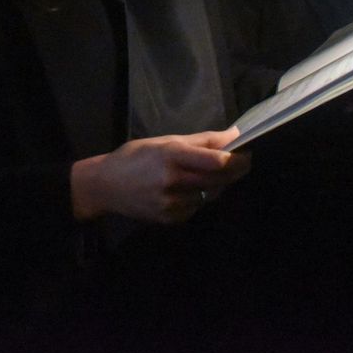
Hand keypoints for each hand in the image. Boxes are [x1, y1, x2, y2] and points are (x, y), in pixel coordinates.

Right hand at [70, 128, 249, 223]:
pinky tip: (185, 190)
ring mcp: (171, 203)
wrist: (105, 185)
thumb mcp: (166, 141)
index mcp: (172, 155)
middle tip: (242, 162)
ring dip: (215, 185)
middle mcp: (173, 180)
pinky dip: (198, 198)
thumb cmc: (136, 156)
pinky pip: (196, 207)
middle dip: (234, 171)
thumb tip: (234, 134)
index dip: (236, 159)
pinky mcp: (169, 218)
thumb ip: (202, 140)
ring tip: (204, 174)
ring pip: (209, 195)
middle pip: (218, 180)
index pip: (215, 161)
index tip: (248, 153)